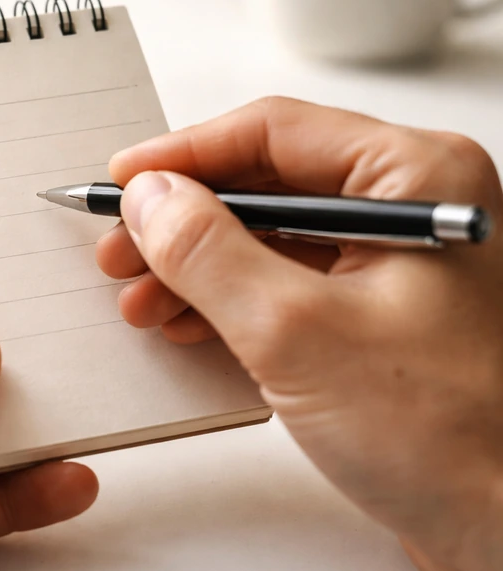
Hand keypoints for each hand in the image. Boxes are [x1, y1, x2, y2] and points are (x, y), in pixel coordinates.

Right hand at [97, 97, 502, 570]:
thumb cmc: (449, 438)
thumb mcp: (296, 332)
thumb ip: (209, 252)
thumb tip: (151, 198)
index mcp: (416, 177)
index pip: (273, 132)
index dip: (184, 155)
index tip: (123, 181)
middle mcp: (409, 208)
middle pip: (266, 183)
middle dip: (184, 220)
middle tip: (121, 249)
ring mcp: (395, 264)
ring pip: (269, 237)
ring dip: (197, 265)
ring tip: (142, 300)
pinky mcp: (376, 315)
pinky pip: (286, 284)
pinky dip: (228, 300)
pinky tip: (186, 324)